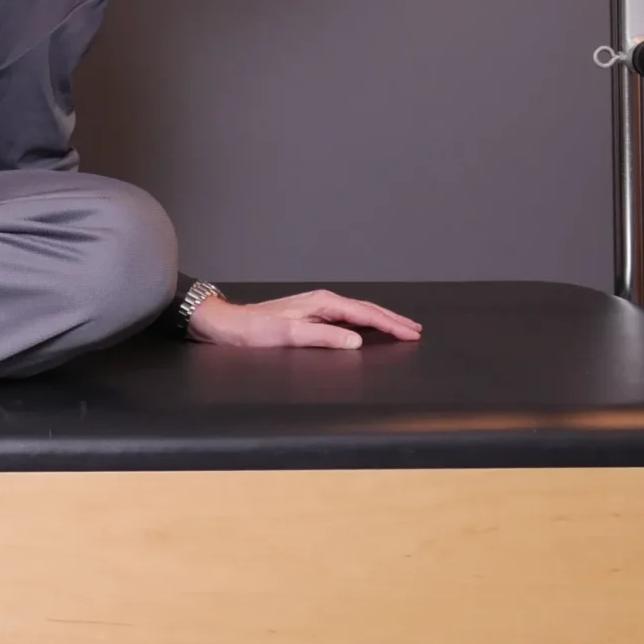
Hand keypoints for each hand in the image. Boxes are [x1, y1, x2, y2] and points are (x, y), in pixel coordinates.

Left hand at [187, 288, 424, 350]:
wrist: (227, 323)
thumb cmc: (253, 330)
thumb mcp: (288, 336)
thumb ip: (323, 338)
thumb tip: (356, 342)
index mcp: (322, 304)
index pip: (365, 314)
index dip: (391, 325)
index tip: (412, 335)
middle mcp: (322, 301)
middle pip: (366, 309)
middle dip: (393, 320)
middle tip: (416, 331)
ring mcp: (316, 307)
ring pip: (358, 312)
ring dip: (381, 320)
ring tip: (402, 328)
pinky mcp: (310, 315)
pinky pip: (347, 317)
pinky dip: (365, 322)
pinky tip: (369, 328)